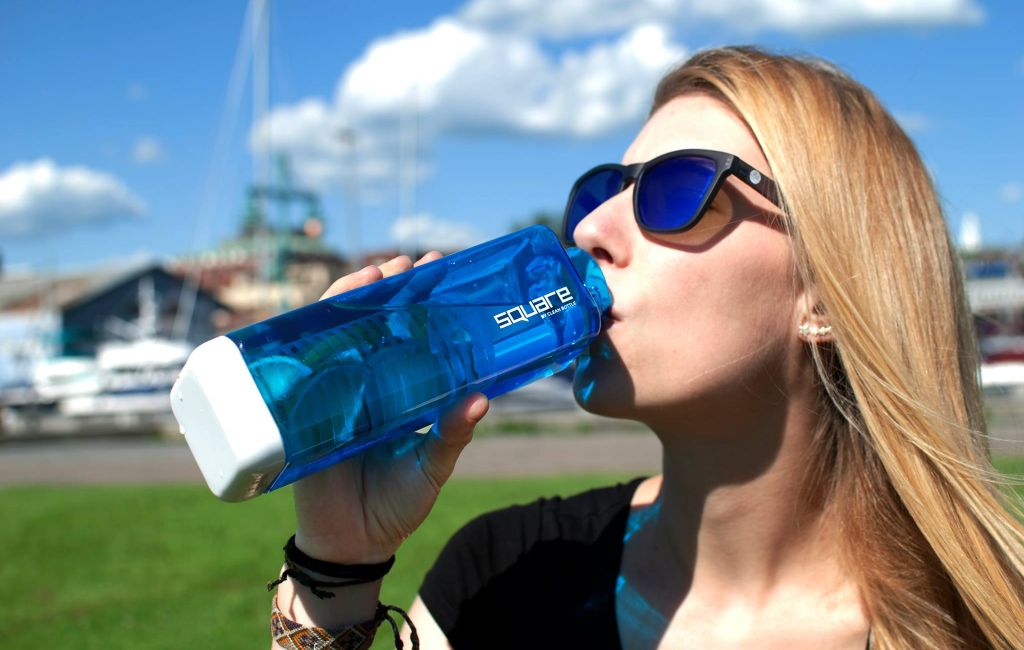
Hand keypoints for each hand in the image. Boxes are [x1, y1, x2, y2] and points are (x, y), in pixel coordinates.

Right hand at [291, 253, 489, 563]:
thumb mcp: (431, 467)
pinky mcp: (303, 409)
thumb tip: (481, 400)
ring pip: (338, 333)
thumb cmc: (396, 504)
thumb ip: (452, 434)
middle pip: (373, 323)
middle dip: (388, 288)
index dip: (422, 302)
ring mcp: (333, 392)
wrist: (353, 546)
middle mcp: (366, 384)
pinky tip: (330, 311)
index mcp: (399, 392)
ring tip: (374, 274)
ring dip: (352, 299)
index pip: (410, 334)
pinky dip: (312, 335)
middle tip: (408, 264)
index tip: (439, 270)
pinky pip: (303, 365)